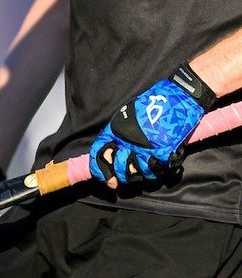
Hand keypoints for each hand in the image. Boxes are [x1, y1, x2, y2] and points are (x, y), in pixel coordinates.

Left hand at [88, 67, 210, 187]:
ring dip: (141, 173)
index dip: (99, 169)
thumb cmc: (153, 102)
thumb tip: (114, 148)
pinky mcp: (165, 152)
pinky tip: (161, 164)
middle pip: (119, 168)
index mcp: (116, 130)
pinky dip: (159, 169)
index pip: (99, 154)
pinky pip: (158, 170)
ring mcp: (148, 148)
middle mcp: (129, 141)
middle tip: (122, 180)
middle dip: (120, 176)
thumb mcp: (129, 113)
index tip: (104, 178)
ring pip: (139, 172)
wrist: (178, 96)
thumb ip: (120, 131)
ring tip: (144, 168)